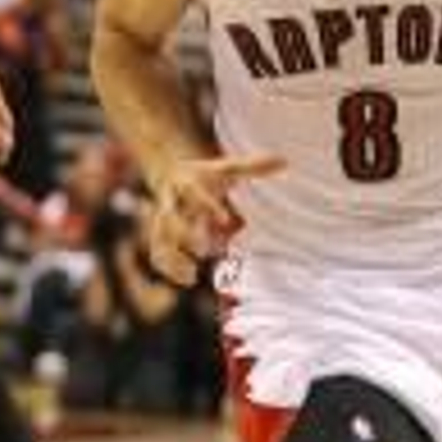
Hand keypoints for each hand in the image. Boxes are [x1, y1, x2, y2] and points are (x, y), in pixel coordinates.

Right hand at [147, 151, 286, 286]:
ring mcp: (161, 219)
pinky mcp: (158, 234)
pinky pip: (157, 252)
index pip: (194, 193)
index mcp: (187, 182)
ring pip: (159, 240)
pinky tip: (187, 279)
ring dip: (173, 259)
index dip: (208, 206)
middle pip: (170, 219)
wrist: (169, 172)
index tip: (226, 220)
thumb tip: (284, 161)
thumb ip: (252, 166)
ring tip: (193, 277)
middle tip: (206, 251)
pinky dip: (169, 268)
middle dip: (185, 236)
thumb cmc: (205, 174)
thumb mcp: (226, 167)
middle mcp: (170, 201)